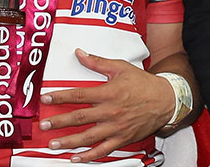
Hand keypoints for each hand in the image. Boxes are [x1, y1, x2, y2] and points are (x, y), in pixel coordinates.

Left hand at [39, 49, 176, 161]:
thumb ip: (98, 62)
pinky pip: (103, 150)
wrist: (166, 100)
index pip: (79, 95)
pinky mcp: (122, 139)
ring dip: (69, 142)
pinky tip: (76, 158)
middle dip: (59, 122)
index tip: (46, 98)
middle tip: (44, 124)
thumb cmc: (143, 84)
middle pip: (79, 118)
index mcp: (109, 93)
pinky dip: (89, 156)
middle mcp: (111, 112)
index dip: (60, 97)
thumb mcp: (121, 68)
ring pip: (88, 137)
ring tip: (54, 144)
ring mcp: (116, 127)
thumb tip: (80, 54)